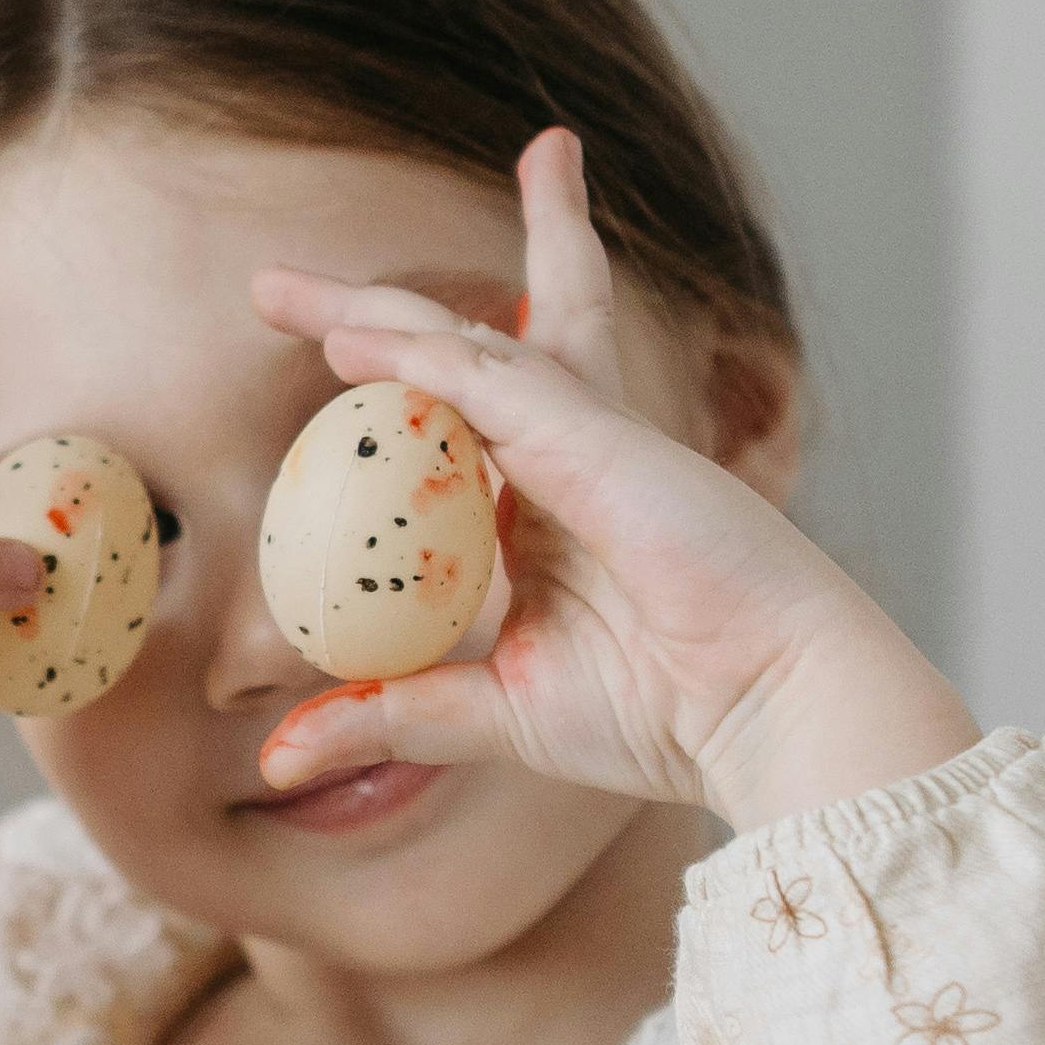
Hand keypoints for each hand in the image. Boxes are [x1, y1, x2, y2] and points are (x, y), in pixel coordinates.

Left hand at [249, 133, 979, 833]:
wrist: (772, 708)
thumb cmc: (665, 714)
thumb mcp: (497, 714)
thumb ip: (397, 712)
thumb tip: (279, 757)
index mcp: (547, 512)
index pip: (456, 428)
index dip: (392, 392)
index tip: (320, 380)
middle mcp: (562, 458)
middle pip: (457, 354)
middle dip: (371, 311)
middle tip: (272, 288)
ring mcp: (581, 438)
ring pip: (462, 345)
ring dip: (370, 310)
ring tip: (278, 287)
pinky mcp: (593, 437)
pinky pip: (484, 380)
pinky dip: (410, 358)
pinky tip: (340, 343)